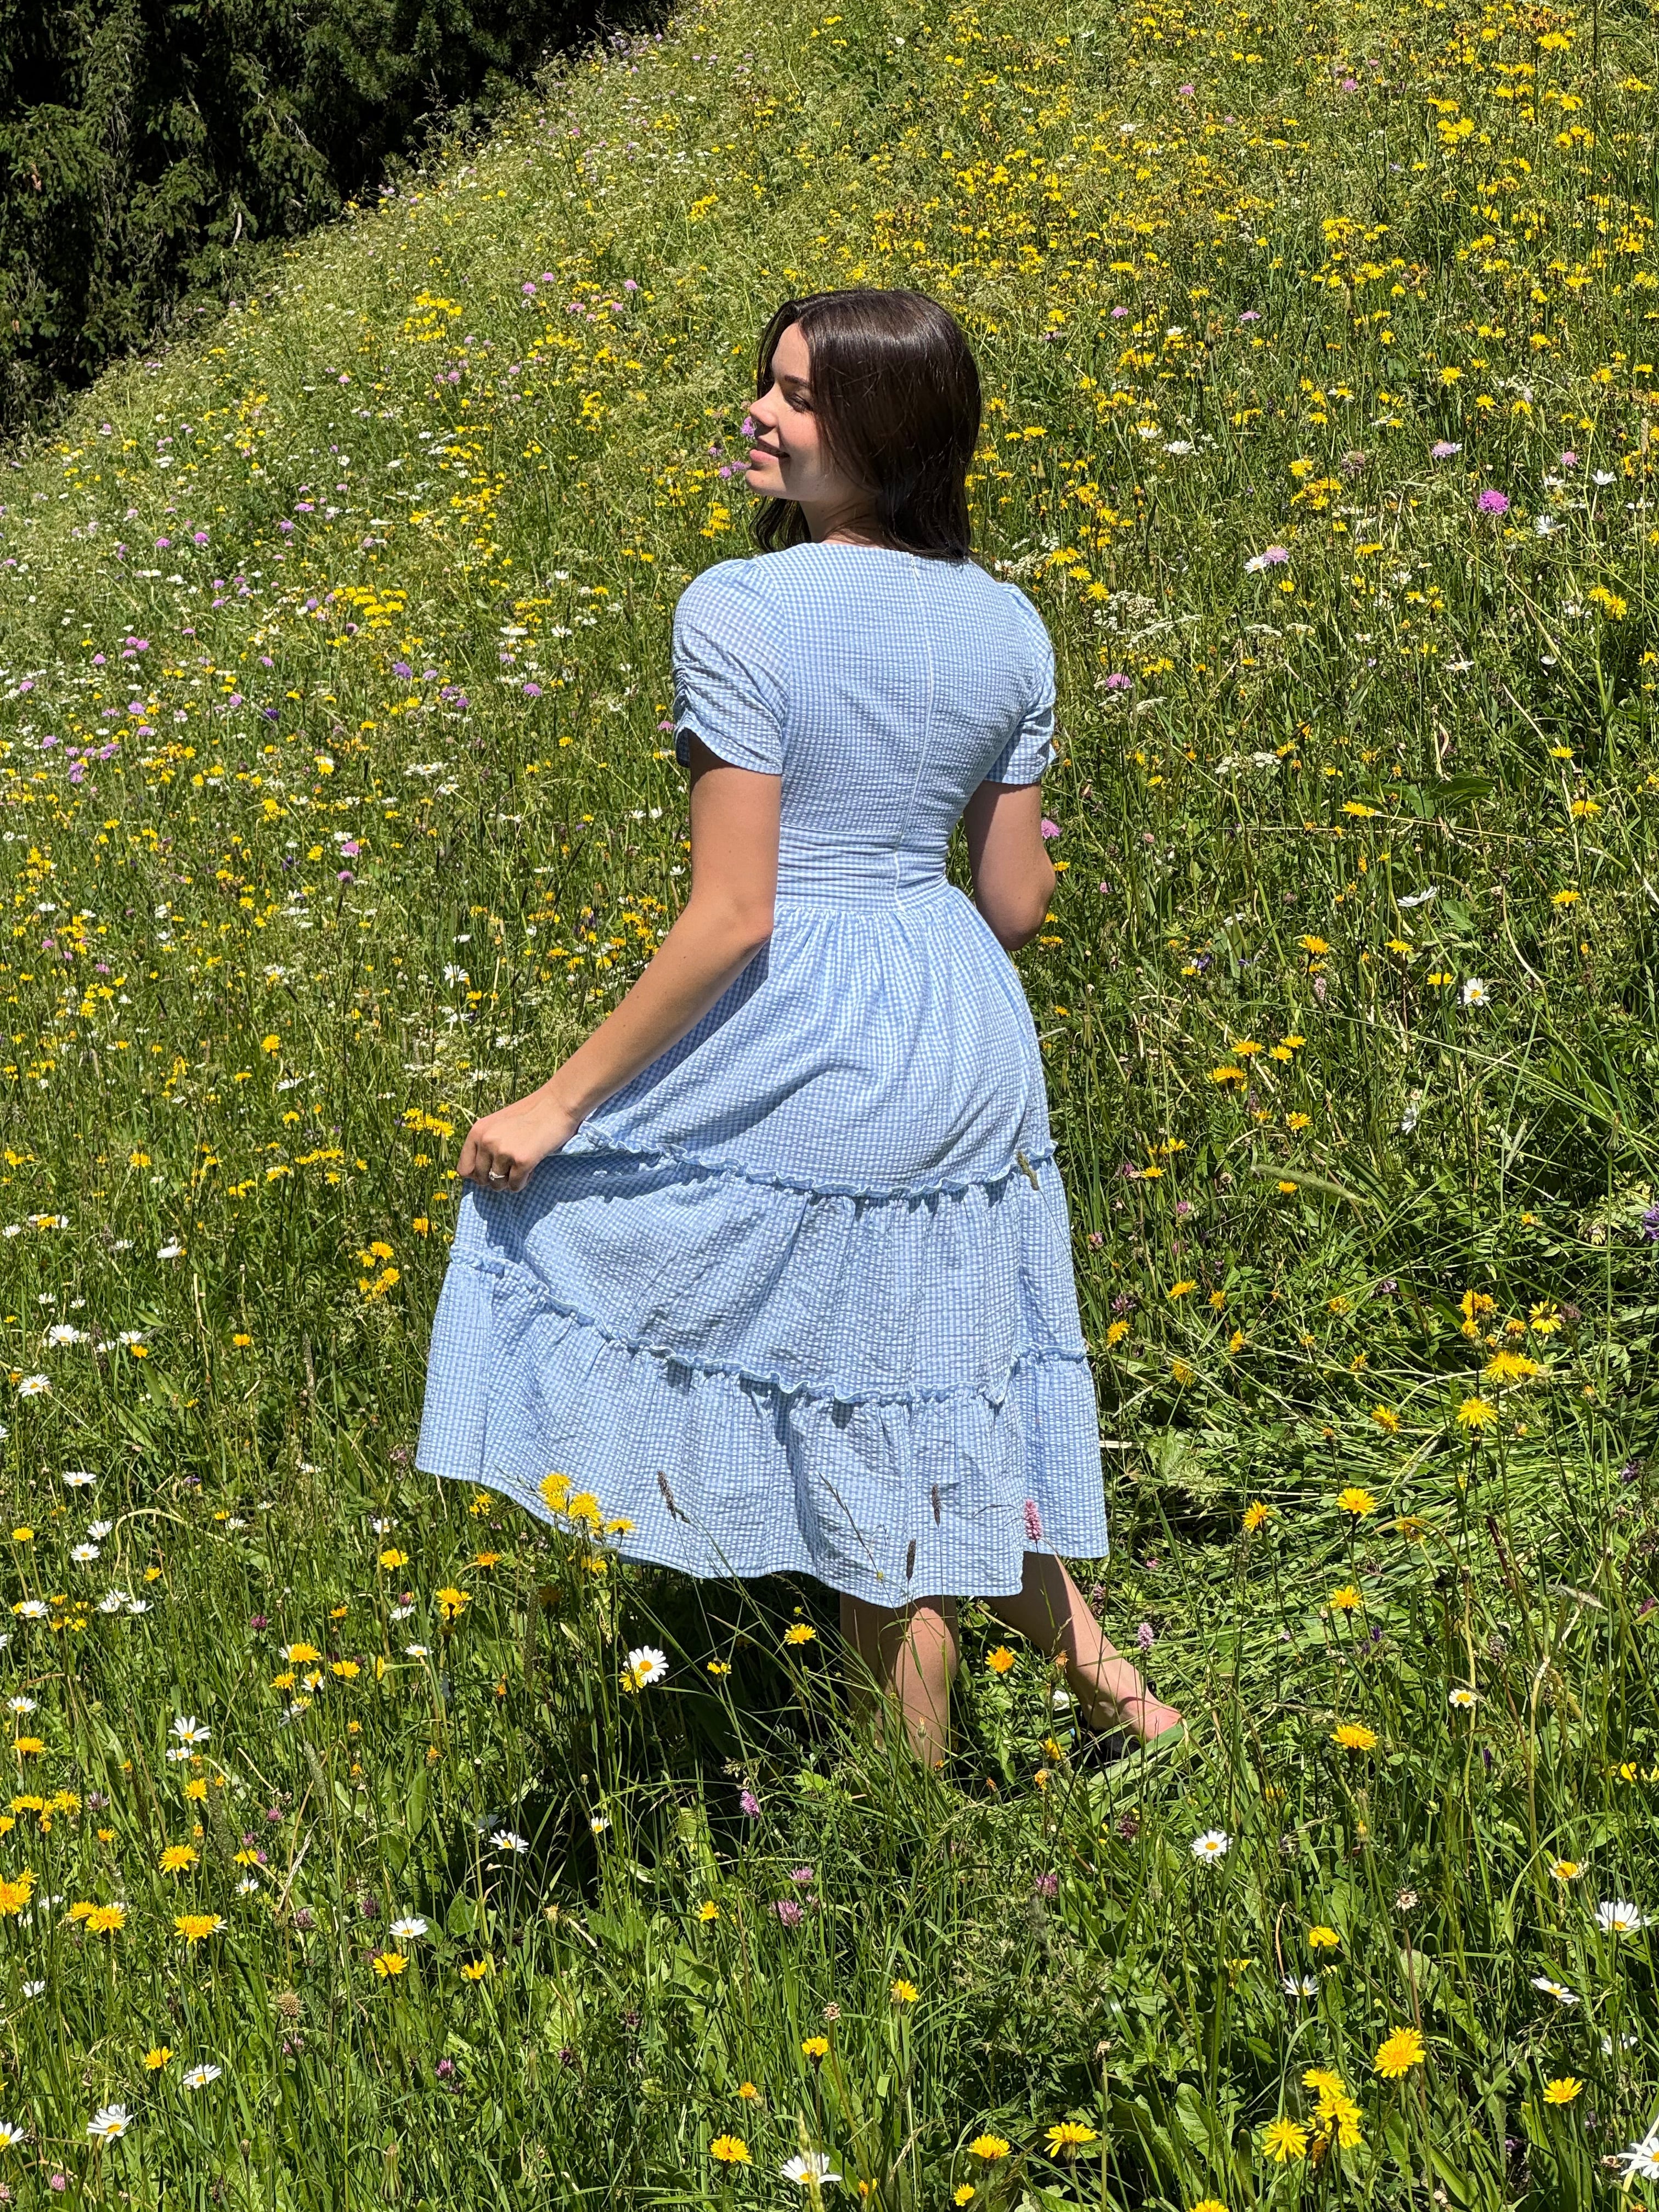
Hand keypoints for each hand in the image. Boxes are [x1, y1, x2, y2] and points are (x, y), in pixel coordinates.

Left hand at [457, 1086, 583, 1193]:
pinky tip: (530, 1170)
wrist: (557, 1104)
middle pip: (481, 1179)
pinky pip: (515, 1185)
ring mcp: (503, 1151)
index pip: (464, 1169)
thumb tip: (479, 1174)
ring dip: (509, 1182)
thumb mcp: (498, 1124)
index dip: (477, 1174)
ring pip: (497, 1184)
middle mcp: (486, 1142)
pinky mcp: (522, 1160)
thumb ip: (486, 1143)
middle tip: (509, 1171)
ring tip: (520, 1169)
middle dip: (494, 1179)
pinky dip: (522, 1183)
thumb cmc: (530, 1113)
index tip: (490, 1171)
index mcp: (477, 1132)